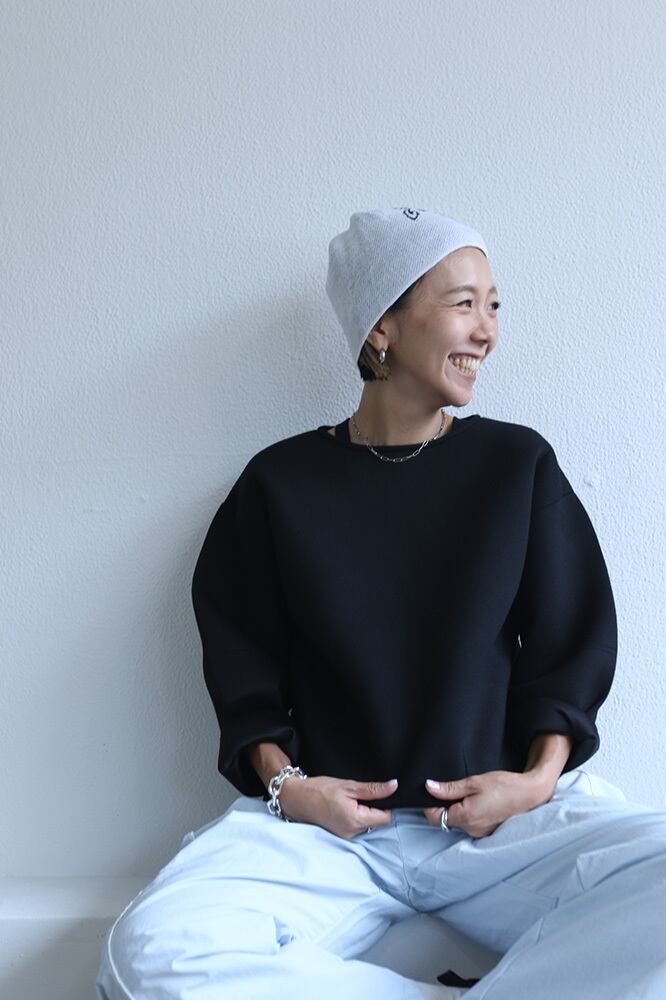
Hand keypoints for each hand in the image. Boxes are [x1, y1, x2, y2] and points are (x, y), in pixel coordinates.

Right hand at [278, 775, 398, 839]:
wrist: (296, 798)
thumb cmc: (319, 790)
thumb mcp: (349, 785)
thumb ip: (373, 789)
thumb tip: (394, 786)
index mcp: (356, 821)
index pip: (385, 818)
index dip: (387, 805)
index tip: (380, 794)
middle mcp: (352, 833)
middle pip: (376, 821)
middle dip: (373, 807)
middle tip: (358, 794)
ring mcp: (345, 836)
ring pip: (366, 823)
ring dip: (363, 811)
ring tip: (348, 799)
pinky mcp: (340, 834)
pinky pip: (355, 825)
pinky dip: (354, 815)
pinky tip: (343, 806)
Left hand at [423, 770, 554, 838]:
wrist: (529, 794)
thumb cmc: (504, 786)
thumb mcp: (474, 782)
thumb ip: (449, 788)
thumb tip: (429, 787)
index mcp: (465, 817)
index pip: (435, 818)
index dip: (430, 805)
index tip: (434, 793)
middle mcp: (471, 830)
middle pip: (446, 820)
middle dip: (447, 806)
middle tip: (458, 790)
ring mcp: (480, 833)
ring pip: (458, 822)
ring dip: (459, 810)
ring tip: (473, 796)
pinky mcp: (487, 832)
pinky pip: (470, 824)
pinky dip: (470, 814)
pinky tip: (480, 803)